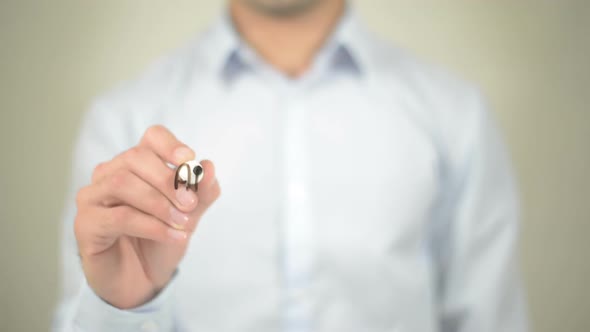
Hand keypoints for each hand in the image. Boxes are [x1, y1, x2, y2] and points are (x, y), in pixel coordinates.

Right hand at [74, 125, 220, 308]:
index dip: (170, 145)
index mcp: (137, 164)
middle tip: (190, 204)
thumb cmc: (161, 239)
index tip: (189, 160)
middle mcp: (110, 173)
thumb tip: (209, 167)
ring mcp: (93, 196)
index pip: (151, 137)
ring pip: (122, 183)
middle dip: (168, 180)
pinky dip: (151, 226)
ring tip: (183, 223)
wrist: (142, 279)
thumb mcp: (189, 215)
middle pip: (135, 158)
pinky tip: (173, 236)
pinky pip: (118, 217)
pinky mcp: (85, 223)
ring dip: (159, 203)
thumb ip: (201, 193)